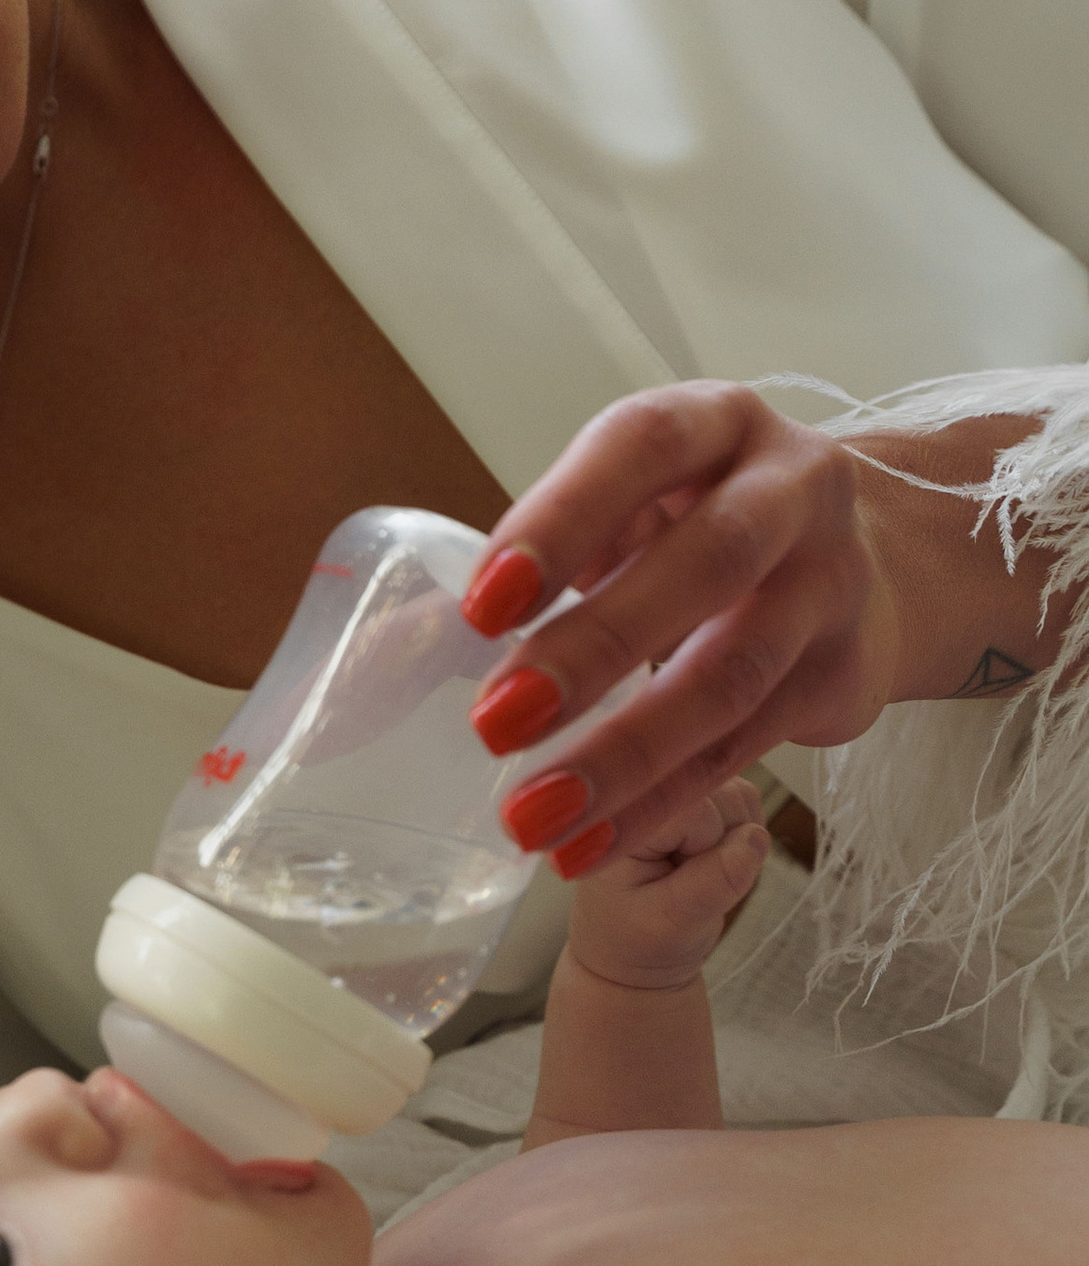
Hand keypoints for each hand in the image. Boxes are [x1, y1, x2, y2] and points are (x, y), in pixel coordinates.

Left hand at [459, 385, 906, 873]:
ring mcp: (832, 585)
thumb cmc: (698, 521)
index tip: (484, 605)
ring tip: (532, 816)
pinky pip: (745, 748)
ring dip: (624, 756)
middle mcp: (795, 488)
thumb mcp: (630, 502)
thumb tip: (402, 645)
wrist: (862, 561)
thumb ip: (539, 554)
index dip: (563, 520)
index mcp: (717, 422)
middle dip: (593, 649)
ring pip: (732, 675)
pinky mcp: (845, 676)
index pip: (644, 446)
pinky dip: (661, 802)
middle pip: (708, 564)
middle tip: (495, 723)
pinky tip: (590, 842)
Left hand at [558, 776, 769, 994]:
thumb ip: (713, 883)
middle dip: (724, 842)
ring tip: (697, 876)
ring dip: (735, 840)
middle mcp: (643, 797)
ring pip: (738, 796)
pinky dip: (741, 838)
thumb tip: (755, 839)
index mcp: (622, 824)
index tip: (685, 878)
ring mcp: (674, 794)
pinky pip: (744, 804)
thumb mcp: (671, 923)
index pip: (692, 807)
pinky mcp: (698, 802)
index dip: (707, 843)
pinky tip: (710, 864)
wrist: (632, 955)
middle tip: (691, 883)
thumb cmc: (639, 940)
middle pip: (720, 795)